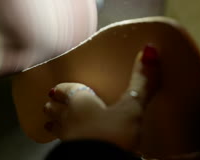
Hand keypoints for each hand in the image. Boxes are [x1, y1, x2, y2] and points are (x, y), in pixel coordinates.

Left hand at [42, 44, 159, 150]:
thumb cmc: (111, 134)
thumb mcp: (132, 107)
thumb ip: (141, 82)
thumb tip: (149, 50)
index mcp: (79, 101)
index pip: (65, 90)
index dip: (64, 88)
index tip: (58, 88)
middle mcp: (67, 118)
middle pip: (54, 109)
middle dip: (53, 106)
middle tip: (51, 103)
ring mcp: (65, 139)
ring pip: (55, 128)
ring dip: (55, 124)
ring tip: (53, 125)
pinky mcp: (67, 154)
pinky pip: (62, 145)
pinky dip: (64, 142)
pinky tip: (70, 144)